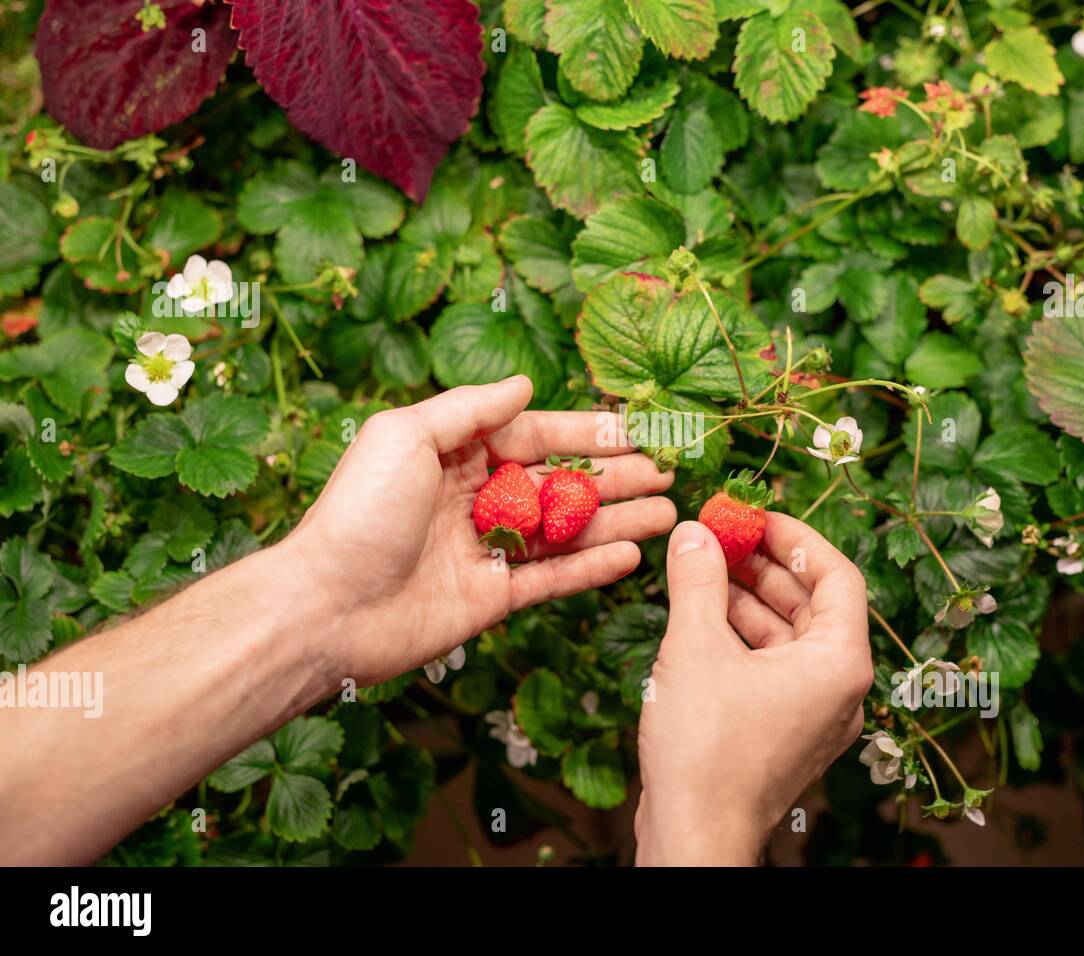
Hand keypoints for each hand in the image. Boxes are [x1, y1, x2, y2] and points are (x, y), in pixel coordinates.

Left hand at [282, 375, 675, 686]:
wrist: (325, 605)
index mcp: (455, 454)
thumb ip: (470, 408)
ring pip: (565, 531)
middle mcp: (475, 498)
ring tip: (667, 512)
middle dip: (615, 477)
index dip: (588, 433)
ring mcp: (486, 550)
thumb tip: (525, 383)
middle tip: (669, 472)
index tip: (637, 430)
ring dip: (617, 520)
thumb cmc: (360, 512)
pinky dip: (591, 568)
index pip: (537, 435)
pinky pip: (551, 579)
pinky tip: (631, 556)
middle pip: (560, 482)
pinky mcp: (491, 598)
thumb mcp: (407, 436)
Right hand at [634, 513, 871, 864]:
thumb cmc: (705, 748)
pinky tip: (700, 616)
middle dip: (765, 564)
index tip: (753, 513)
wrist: (694, 837)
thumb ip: (698, 580)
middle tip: (720, 534)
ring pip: (788, 635)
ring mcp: (813, 713)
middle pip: (812, 603)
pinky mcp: (784, 731)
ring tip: (701, 568)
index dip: (795, 536)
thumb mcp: (696, 647)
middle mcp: (838, 687)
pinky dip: (741, 637)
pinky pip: (772, 666)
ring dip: (747, 598)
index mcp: (839, 662)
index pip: (837, 575)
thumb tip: (694, 532)